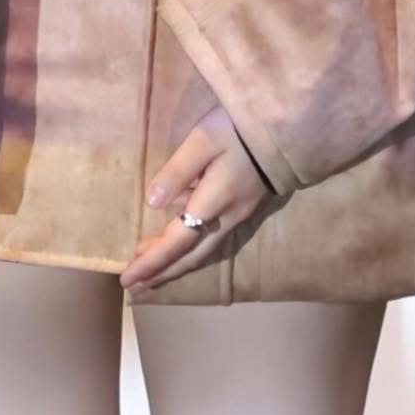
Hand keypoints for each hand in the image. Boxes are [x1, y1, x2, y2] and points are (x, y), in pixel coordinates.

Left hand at [120, 104, 270, 295]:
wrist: (286, 127)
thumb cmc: (239, 129)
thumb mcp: (203, 141)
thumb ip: (177, 172)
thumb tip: (152, 202)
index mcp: (214, 203)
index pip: (178, 242)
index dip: (152, 262)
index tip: (127, 279)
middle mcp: (227, 217)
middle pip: (191, 256)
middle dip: (162, 273)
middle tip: (133, 288)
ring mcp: (238, 214)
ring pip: (203, 250)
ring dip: (175, 264)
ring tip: (150, 272)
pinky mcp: (244, 206)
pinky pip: (211, 238)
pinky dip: (189, 248)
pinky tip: (175, 239)